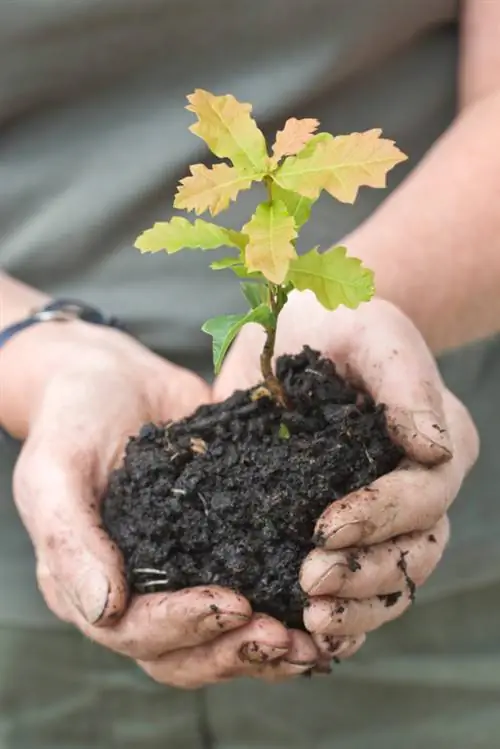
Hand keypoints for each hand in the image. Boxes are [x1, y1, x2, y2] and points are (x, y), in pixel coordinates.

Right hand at [2, 320, 317, 687]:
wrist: (111, 376)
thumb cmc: (72, 419)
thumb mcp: (54, 471)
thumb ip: (70, 540)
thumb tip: (106, 609)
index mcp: (89, 584)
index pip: (134, 631)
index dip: (184, 627)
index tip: (235, 605)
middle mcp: (137, 590)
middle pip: (182, 653)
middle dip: (234, 650)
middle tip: (286, 636)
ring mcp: (181, 570)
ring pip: (221, 638)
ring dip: (267, 647)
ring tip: (315, 638)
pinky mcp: (220, 543)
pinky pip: (251, 588)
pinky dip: (285, 608)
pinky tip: (326, 607)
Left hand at [214, 293, 478, 653]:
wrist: (306, 332)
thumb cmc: (344, 323)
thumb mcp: (371, 332)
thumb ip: (405, 381)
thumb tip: (434, 447)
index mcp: (438, 447)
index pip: (423, 497)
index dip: (380, 518)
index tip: (325, 528)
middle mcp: (419, 491)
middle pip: (415, 553)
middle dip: (366, 576)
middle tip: (310, 583)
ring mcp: (383, 518)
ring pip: (392, 583)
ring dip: (356, 610)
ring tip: (308, 620)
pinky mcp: (341, 531)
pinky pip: (357, 590)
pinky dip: (340, 619)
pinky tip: (305, 632)